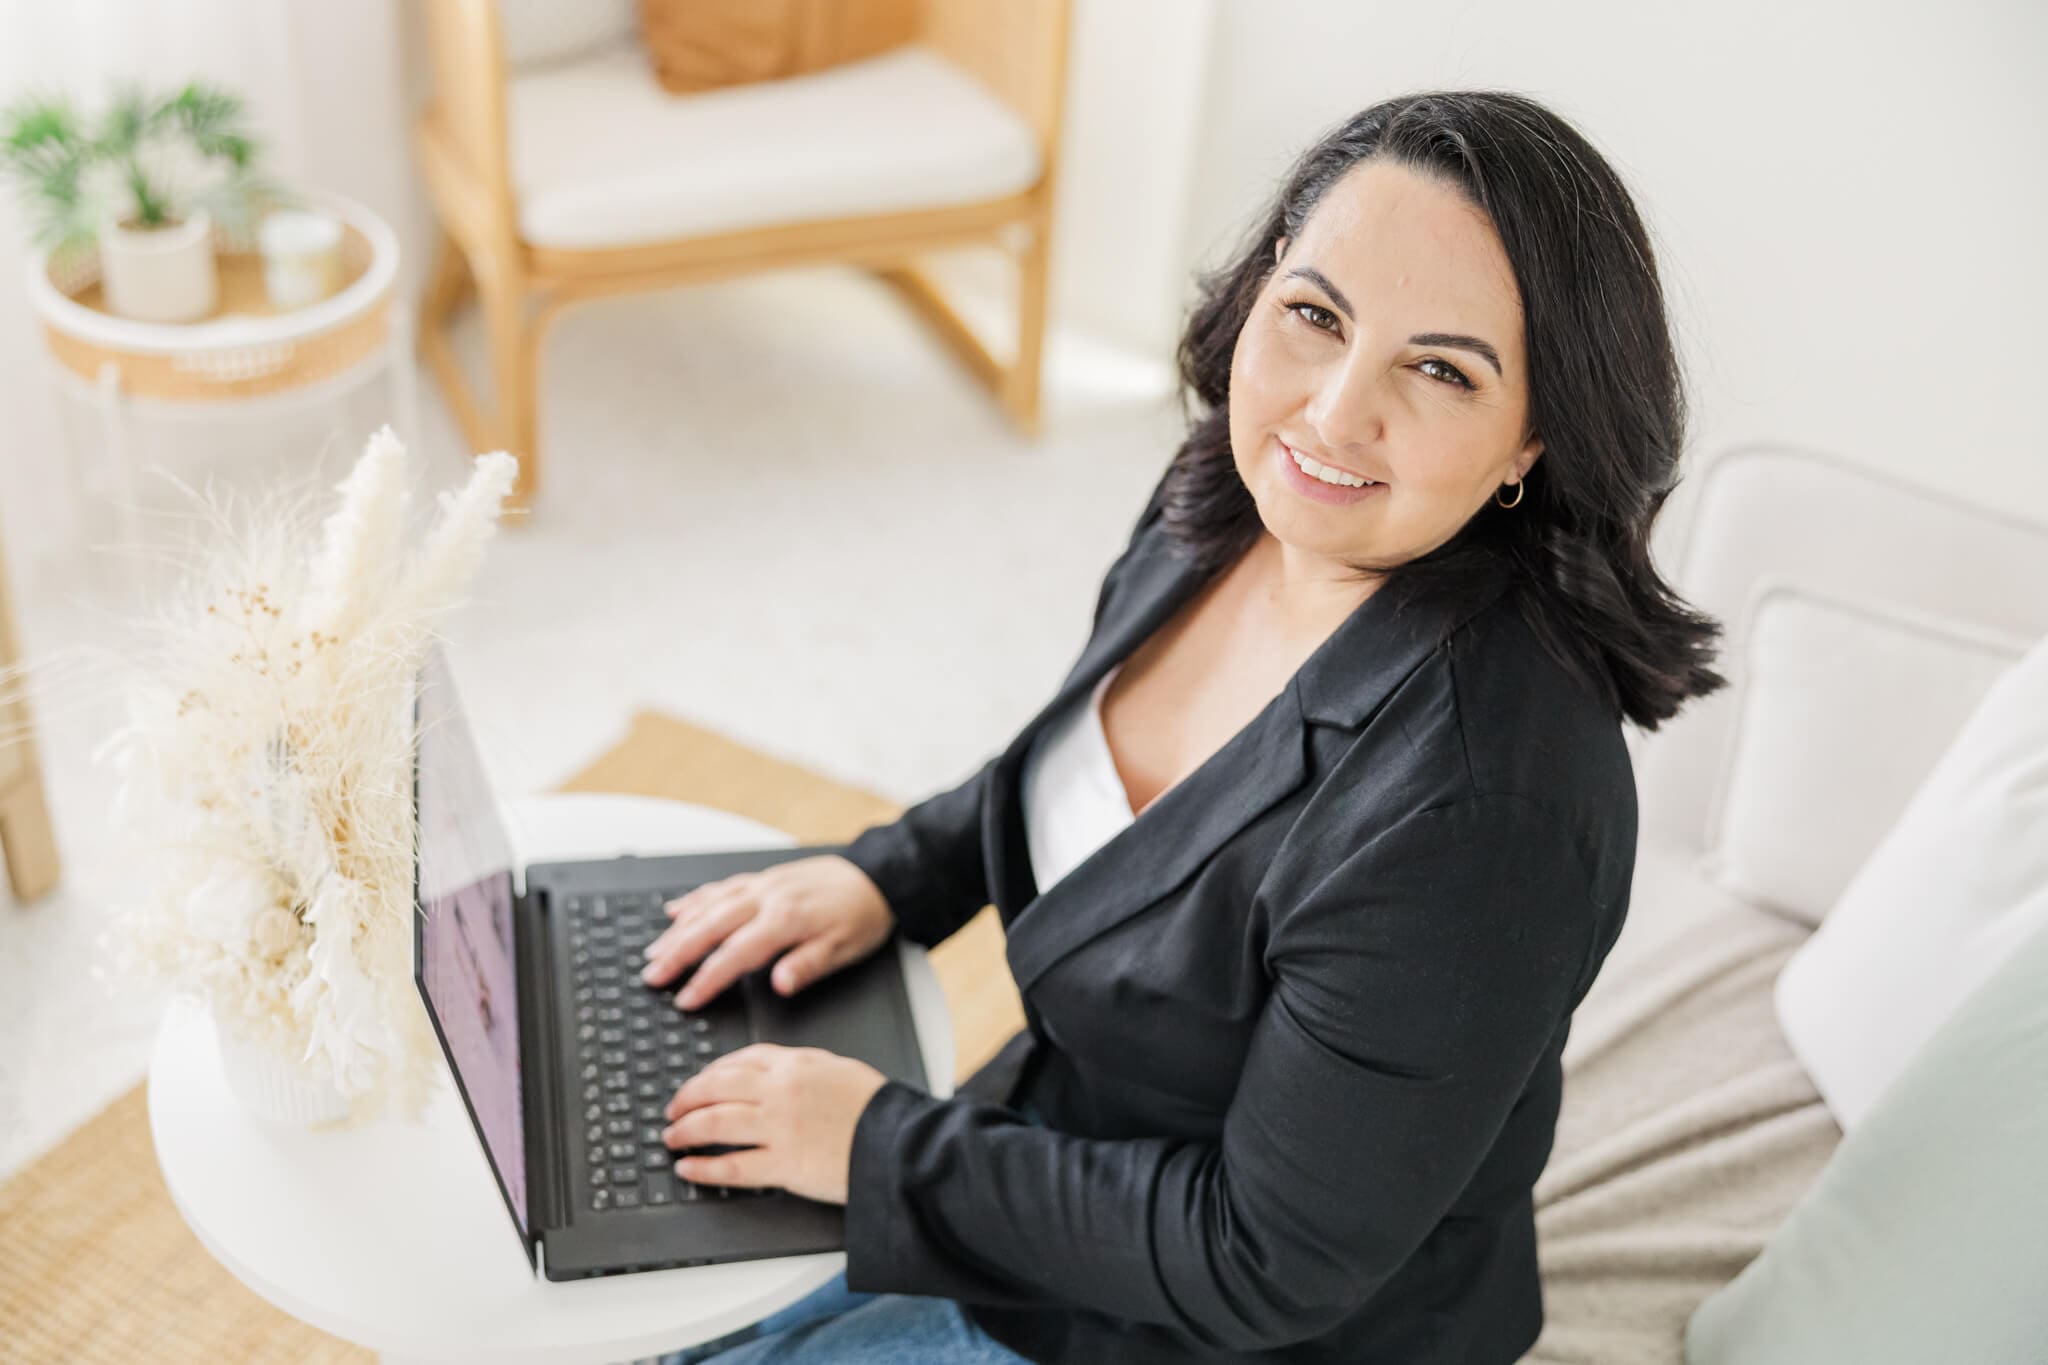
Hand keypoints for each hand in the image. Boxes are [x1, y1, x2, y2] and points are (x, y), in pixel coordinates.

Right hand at [641, 855, 895, 1010]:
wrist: (877, 877)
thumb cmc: (861, 915)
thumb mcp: (844, 949)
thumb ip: (807, 966)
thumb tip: (779, 983)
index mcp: (786, 920)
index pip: (735, 954)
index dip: (707, 979)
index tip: (686, 999)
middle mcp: (767, 898)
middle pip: (710, 927)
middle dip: (677, 953)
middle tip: (652, 976)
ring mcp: (761, 886)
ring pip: (709, 906)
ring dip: (678, 929)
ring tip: (654, 952)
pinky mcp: (762, 879)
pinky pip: (720, 887)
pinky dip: (695, 900)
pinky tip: (677, 911)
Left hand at [662, 1043, 889, 1205]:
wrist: (900, 1142)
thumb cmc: (877, 1108)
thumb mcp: (839, 1069)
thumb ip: (802, 1066)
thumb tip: (772, 1070)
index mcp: (795, 1064)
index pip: (738, 1060)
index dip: (710, 1073)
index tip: (698, 1083)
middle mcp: (780, 1092)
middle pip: (715, 1088)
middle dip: (686, 1099)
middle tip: (673, 1110)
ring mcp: (779, 1128)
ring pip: (714, 1124)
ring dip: (685, 1131)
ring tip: (672, 1138)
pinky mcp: (783, 1165)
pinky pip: (731, 1167)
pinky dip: (703, 1169)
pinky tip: (689, 1169)